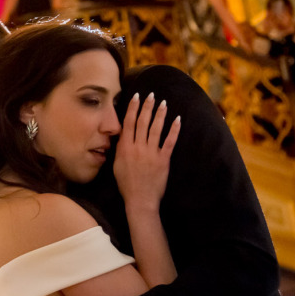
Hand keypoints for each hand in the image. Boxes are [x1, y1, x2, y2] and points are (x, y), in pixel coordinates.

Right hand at [113, 92, 180, 219]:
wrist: (140, 200)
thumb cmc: (126, 184)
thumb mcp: (116, 165)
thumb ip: (120, 149)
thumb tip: (122, 136)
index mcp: (125, 148)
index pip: (129, 123)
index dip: (133, 109)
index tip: (136, 97)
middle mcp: (138, 147)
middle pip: (143, 122)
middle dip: (147, 107)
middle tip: (151, 95)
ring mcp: (151, 153)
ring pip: (156, 129)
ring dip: (160, 114)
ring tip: (163, 103)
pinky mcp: (163, 160)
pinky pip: (170, 142)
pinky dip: (174, 130)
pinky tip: (178, 120)